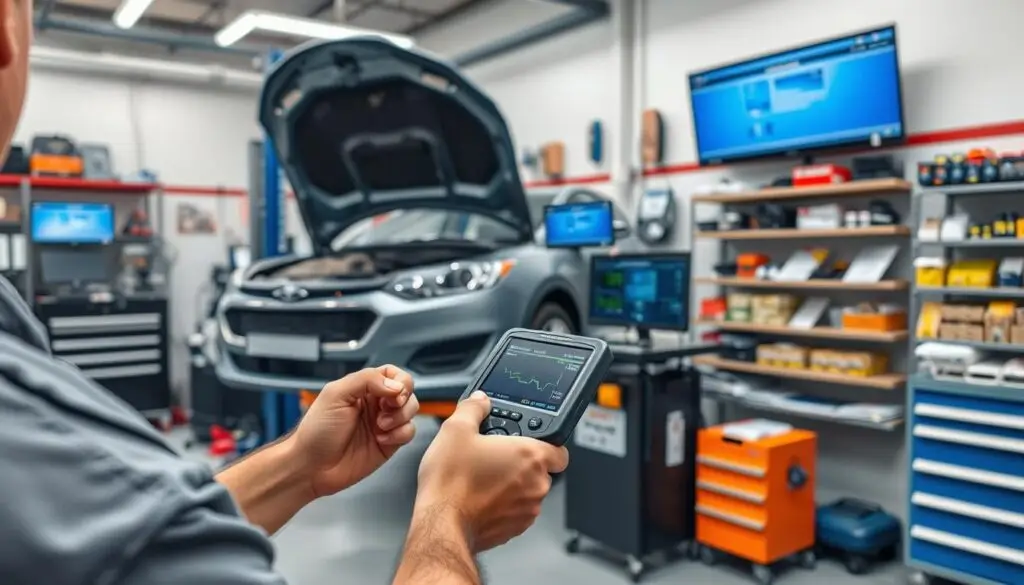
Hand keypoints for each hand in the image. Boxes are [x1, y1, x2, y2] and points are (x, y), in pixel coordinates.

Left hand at [291, 365, 419, 497]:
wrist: (312, 466)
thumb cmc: (317, 430)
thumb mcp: (336, 395)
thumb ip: (366, 380)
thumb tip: (396, 385)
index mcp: (363, 388)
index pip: (393, 374)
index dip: (400, 380)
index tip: (394, 392)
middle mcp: (376, 403)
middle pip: (407, 391)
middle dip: (402, 400)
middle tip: (386, 409)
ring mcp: (384, 423)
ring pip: (411, 410)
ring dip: (401, 417)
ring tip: (380, 426)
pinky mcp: (389, 443)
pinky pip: (409, 432)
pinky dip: (400, 434)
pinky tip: (381, 440)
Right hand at [414, 391, 568, 551]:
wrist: (441, 522)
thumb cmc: (452, 481)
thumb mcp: (456, 429)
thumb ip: (474, 408)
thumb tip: (480, 401)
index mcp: (531, 457)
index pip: (560, 450)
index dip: (546, 444)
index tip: (529, 442)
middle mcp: (536, 485)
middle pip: (541, 471)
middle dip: (521, 465)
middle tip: (495, 458)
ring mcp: (527, 510)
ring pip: (528, 493)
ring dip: (512, 486)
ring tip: (483, 478)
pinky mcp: (514, 530)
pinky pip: (516, 512)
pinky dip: (503, 505)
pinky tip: (480, 497)